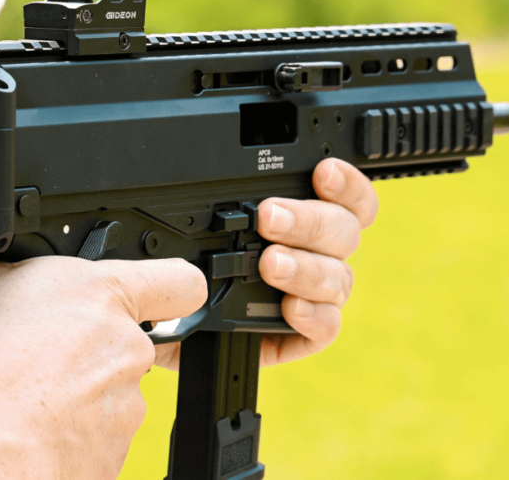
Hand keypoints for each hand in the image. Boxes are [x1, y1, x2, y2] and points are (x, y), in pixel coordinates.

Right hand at [0, 253, 206, 479]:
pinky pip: (97, 433)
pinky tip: (31, 426)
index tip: (157, 298)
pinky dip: (72, 430)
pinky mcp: (115, 455)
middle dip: (94, 344)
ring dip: (80, 390)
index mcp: (102, 294)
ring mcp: (125, 406)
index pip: (181, 281)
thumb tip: (3, 249)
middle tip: (41, 352)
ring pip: (111, 390)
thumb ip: (7, 257)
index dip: (171, 287)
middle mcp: (126, 349)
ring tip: (27, 392)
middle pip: (129, 340)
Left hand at [153, 158, 378, 370]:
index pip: (342, 197)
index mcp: (297, 215)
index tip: (322, 173)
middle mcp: (313, 252)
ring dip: (306, 267)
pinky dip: (314, 315)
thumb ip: (214, 200)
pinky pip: (327, 326)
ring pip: (337, 277)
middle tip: (268, 218)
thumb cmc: (181, 261)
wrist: (164, 320)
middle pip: (343, 230)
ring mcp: (312, 295)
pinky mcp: (302, 335)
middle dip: (308, 220)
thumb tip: (202, 172)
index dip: (345, 183)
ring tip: (268, 264)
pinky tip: (289, 308)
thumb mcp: (189, 222)